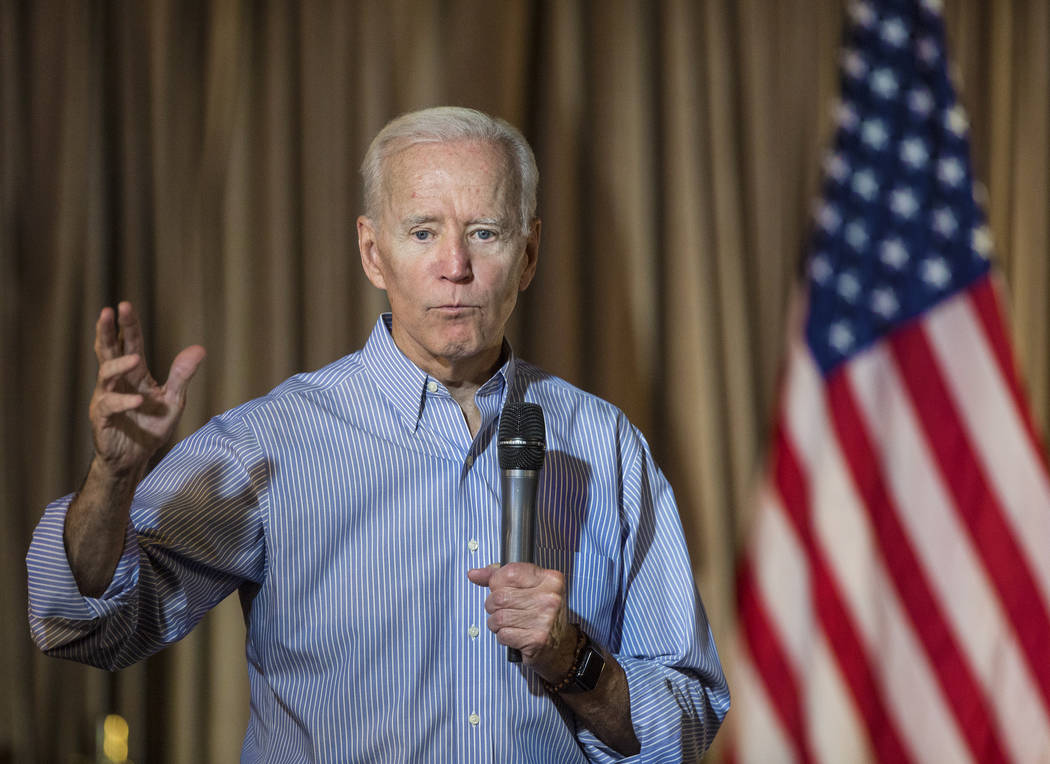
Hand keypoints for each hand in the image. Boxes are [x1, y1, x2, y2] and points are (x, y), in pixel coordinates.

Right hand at [89, 301, 204, 477]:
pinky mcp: (102, 418)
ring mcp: (107, 398)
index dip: (127, 325)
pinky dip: (123, 401)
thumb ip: (182, 375)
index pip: (130, 343)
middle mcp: (117, 381)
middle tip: (108, 311)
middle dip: (107, 331)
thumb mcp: (174, 399)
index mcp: (134, 373)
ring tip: (136, 359)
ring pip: (105, 374)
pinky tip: (138, 400)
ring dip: (119, 365)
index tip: (124, 305)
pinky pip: (109, 405)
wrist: (137, 458)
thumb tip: (199, 348)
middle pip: (108, 350)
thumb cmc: (152, 426)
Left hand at [467, 562, 577, 680]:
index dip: (496, 581)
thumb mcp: (528, 587)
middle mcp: (550, 597)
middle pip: (499, 596)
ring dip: (496, 623)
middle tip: (504, 610)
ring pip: (498, 617)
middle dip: (493, 605)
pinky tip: (515, 635)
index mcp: (549, 579)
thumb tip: (473, 574)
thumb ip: (500, 577)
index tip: (500, 588)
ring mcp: (545, 619)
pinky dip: (503, 637)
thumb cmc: (541, 613)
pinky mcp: (537, 639)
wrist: (561, 645)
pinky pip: (503, 634)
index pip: (509, 572)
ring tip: (509, 624)